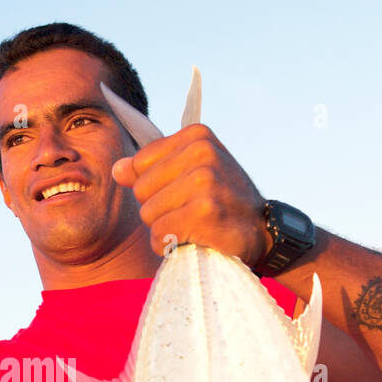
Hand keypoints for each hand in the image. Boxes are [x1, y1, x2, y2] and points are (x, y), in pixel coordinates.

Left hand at [112, 123, 272, 265]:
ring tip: (193, 226)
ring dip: (164, 229)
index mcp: (196, 136)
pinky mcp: (204, 212)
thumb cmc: (223, 201)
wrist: (264, 230)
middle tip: (190, 212)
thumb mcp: (192, 172)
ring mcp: (204, 181)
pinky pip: (159, 234)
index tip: (183, 192)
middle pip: (141, 190)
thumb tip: (117, 170)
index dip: (154, 187)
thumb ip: (152, 168)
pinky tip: (190, 240)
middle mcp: (202, 153)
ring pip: (149, 214)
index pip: (140, 164)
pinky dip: (168, 245)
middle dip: (158, 209)